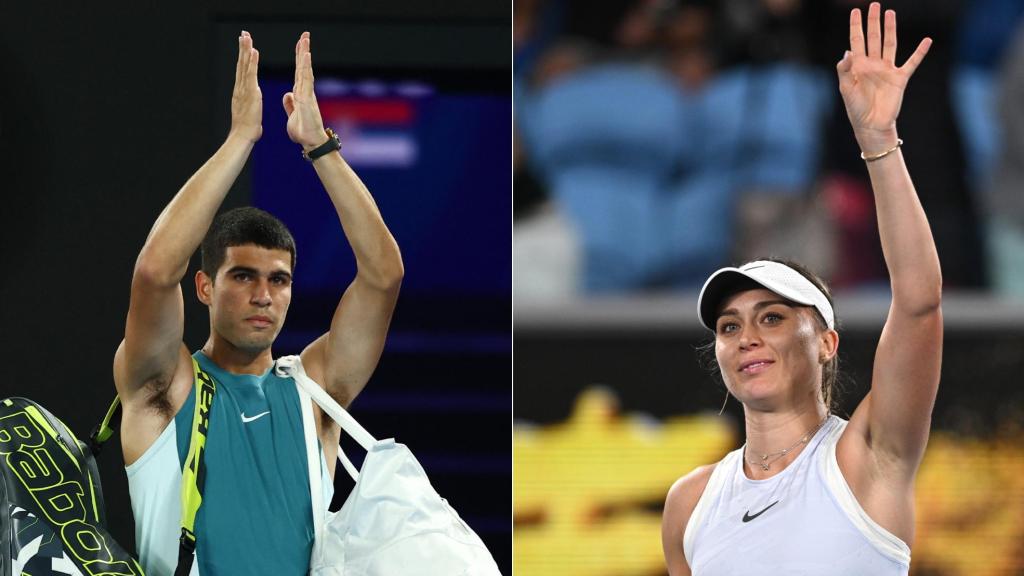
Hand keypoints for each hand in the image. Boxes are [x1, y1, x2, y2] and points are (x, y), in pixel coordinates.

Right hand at [230, 31, 262, 142]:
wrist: (243, 136)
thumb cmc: (248, 128)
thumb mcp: (250, 112)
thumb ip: (251, 104)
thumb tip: (252, 102)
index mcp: (241, 92)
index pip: (243, 70)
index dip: (243, 57)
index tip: (244, 45)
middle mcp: (240, 88)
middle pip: (241, 64)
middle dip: (242, 48)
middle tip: (243, 34)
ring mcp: (243, 89)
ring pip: (244, 66)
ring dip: (245, 50)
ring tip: (246, 36)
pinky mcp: (250, 92)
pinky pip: (251, 74)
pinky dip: (252, 62)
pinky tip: (253, 51)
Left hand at [283, 32, 327, 149]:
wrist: (311, 143)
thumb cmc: (303, 131)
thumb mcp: (292, 115)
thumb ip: (290, 104)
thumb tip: (288, 95)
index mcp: (300, 94)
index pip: (299, 72)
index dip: (299, 59)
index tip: (300, 45)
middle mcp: (305, 91)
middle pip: (304, 67)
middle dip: (304, 51)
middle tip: (305, 35)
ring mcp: (307, 94)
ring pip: (306, 70)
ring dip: (305, 55)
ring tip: (305, 40)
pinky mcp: (307, 98)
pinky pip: (306, 80)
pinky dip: (306, 67)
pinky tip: (305, 57)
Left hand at [837, 3, 930, 151]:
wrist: (871, 125)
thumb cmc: (856, 108)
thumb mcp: (846, 89)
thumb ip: (845, 70)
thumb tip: (847, 51)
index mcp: (858, 66)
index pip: (856, 41)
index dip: (856, 26)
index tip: (855, 11)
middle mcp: (873, 64)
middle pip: (874, 38)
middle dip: (873, 22)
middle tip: (874, 5)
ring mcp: (887, 70)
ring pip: (890, 44)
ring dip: (890, 29)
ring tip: (890, 13)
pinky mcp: (900, 78)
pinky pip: (912, 62)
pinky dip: (920, 52)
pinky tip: (927, 41)